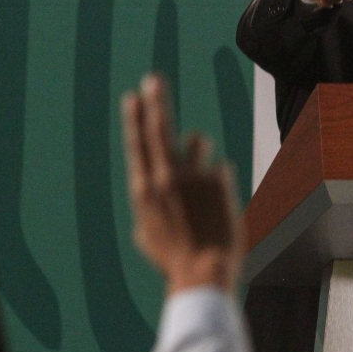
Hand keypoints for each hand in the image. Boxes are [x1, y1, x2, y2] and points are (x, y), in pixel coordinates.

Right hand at [122, 74, 243, 296]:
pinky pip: (219, 168)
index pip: (137, 143)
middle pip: (159, 127)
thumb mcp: (147, 234)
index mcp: (143, 189)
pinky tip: (218, 207)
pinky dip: (218, 182)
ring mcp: (193, 176)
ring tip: (199, 171)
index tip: (133, 96)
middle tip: (153, 79)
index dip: (135, 117)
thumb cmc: (173, 258)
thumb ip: (148, 205)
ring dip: (198, 147)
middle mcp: (165, 177)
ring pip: (197, 140)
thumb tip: (150, 187)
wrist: (204, 272)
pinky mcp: (218, 180)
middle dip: (156, 100)